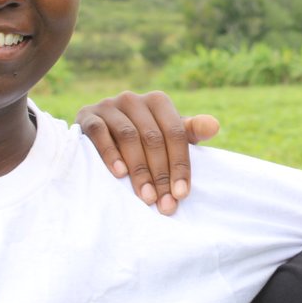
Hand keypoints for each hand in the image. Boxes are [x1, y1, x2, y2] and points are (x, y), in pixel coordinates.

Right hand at [76, 91, 218, 214]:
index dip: (180, 165)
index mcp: (158, 101)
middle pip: (153, 138)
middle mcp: (134, 99)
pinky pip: (99, 133)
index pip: (176, 133)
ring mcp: (109, 105)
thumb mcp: (167, 134)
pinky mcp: (87, 115)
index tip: (181, 194)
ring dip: (139, 170)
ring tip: (145, 197)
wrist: (99, 130)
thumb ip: (190, 132)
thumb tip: (214, 126)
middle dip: (160, 174)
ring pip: (129, 136)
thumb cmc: (141, 137)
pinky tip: (119, 174)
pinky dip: (110, 153)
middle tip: (163, 204)